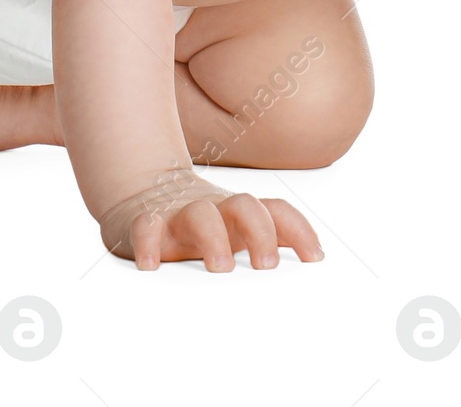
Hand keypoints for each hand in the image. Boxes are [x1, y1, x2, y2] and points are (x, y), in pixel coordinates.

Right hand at [97, 166, 324, 271]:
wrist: (144, 194)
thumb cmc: (201, 223)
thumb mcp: (235, 231)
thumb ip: (270, 240)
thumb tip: (317, 259)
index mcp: (238, 214)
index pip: (275, 212)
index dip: (299, 230)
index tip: (315, 259)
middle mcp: (214, 209)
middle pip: (244, 206)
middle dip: (260, 232)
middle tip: (266, 264)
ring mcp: (180, 214)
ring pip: (200, 214)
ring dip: (213, 238)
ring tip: (221, 266)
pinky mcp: (145, 222)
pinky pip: (146, 227)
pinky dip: (149, 243)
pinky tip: (152, 265)